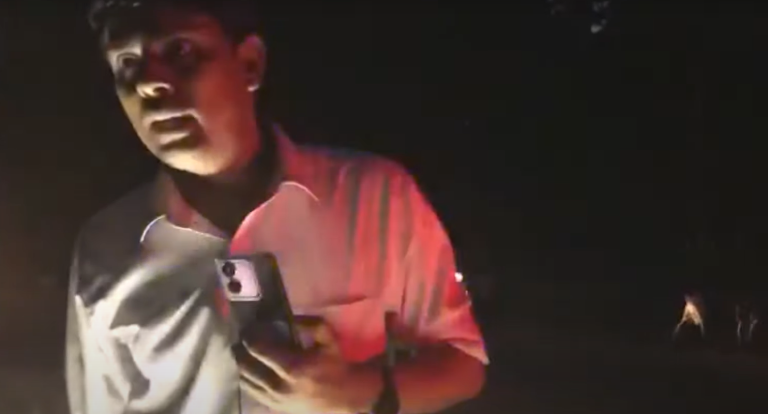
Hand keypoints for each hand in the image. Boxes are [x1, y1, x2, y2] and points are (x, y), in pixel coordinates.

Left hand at [235, 318, 381, 413]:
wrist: (347, 398)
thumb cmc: (337, 367)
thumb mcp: (329, 340)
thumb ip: (310, 324)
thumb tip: (288, 316)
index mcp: (293, 367)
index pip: (259, 348)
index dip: (250, 336)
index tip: (249, 328)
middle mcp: (279, 385)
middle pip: (246, 365)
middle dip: (240, 350)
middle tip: (242, 340)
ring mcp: (275, 400)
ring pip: (245, 381)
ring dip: (241, 365)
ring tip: (243, 354)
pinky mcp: (275, 408)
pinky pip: (252, 393)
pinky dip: (247, 380)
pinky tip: (250, 371)